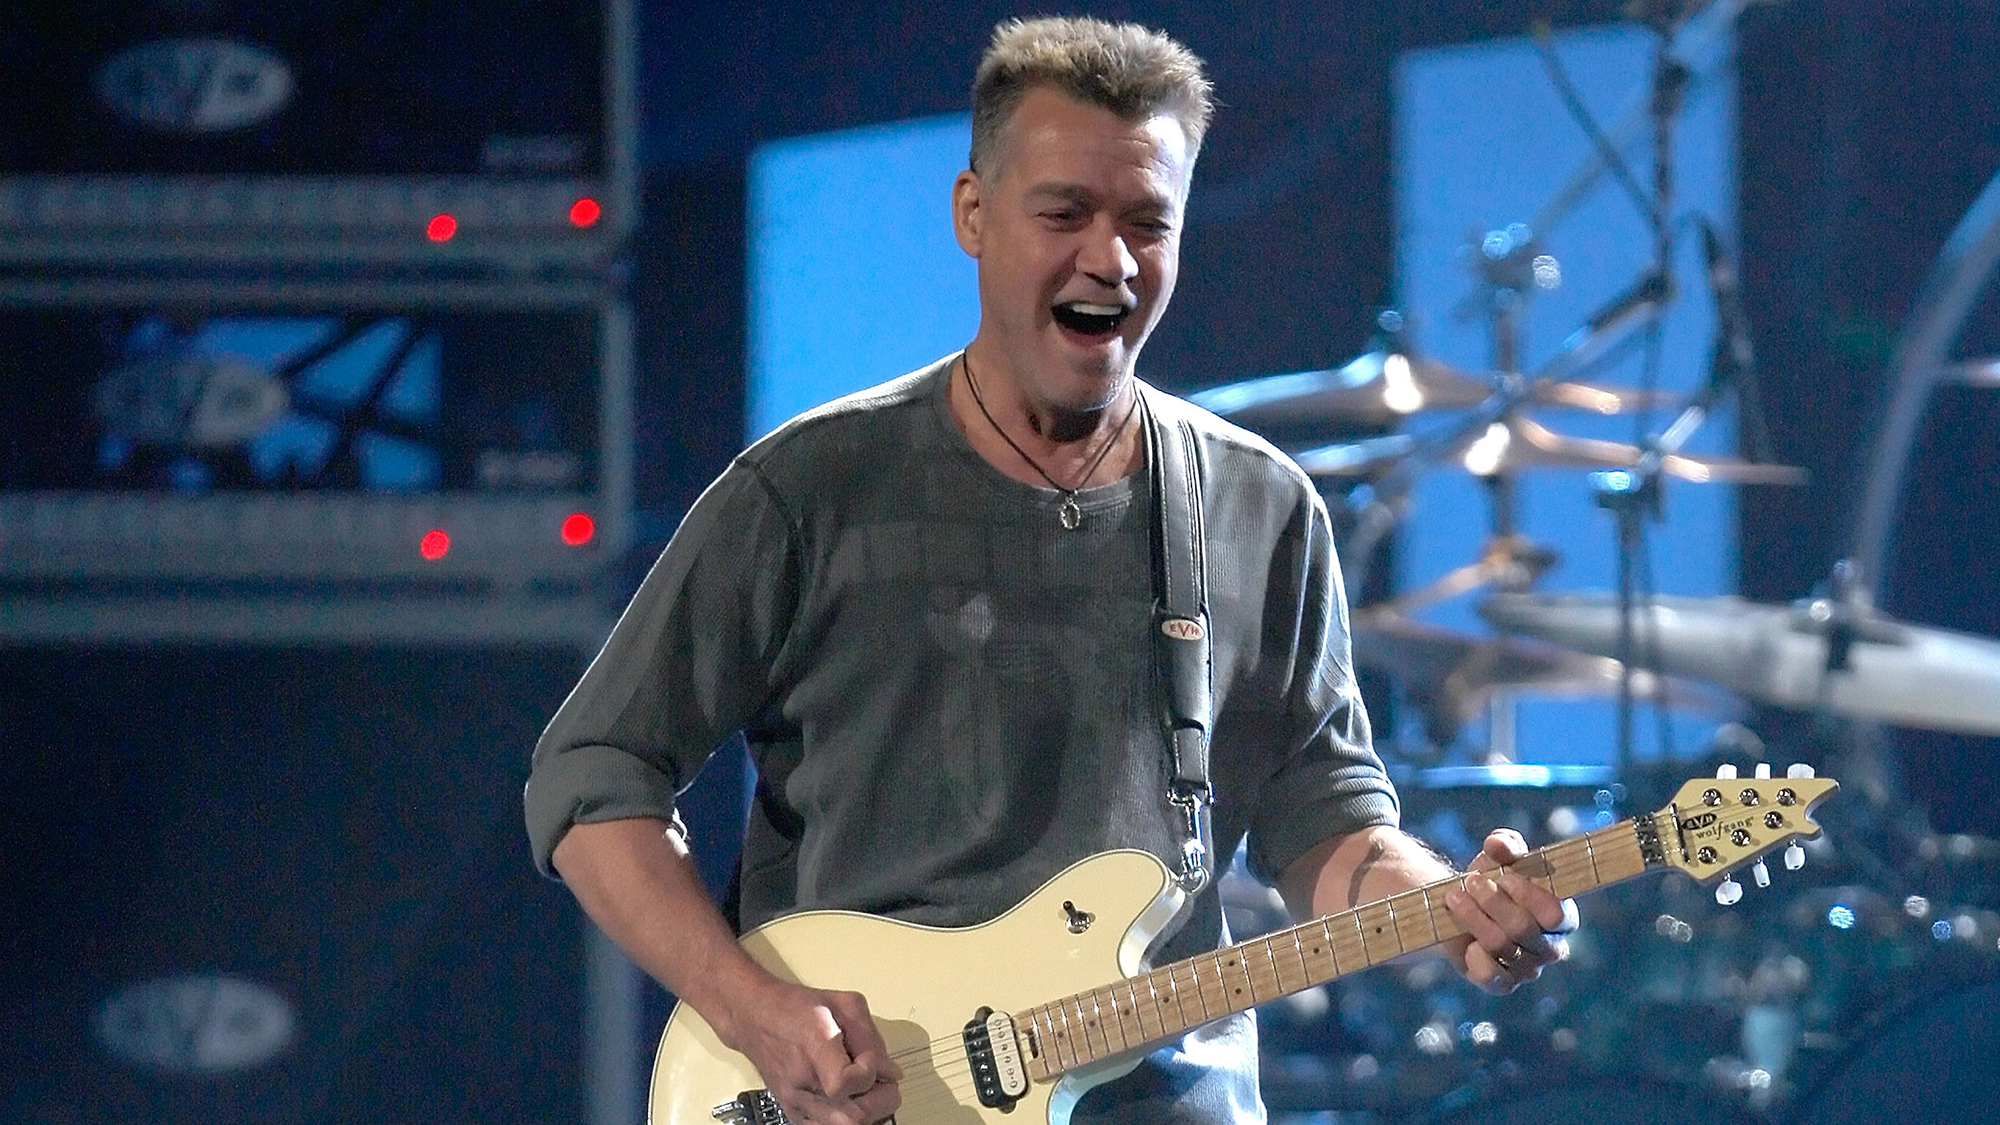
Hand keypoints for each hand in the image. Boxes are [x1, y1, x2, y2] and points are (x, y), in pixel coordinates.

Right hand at [715, 976, 902, 1124]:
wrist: (755, 1019)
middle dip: (880, 1101)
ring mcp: (796, 1100)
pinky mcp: (794, 1112)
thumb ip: (871, 1038)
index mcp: (814, 1045)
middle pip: (852, 1116)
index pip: (847, 1082)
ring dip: (866, 1111)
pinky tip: (850, 1099)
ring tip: (866, 1090)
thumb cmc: (796, 1008)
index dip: (872, 1072)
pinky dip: (846, 1118)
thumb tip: (889, 1071)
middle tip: (882, 1082)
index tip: (875, 1060)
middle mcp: (802, 1079)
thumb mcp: (844, 1004)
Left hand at [1442, 828, 1579, 994]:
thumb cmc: (1490, 880)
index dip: (1527, 895)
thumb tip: (1498, 844)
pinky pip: (1491, 976)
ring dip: (1472, 916)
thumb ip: (1505, 845)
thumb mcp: (1497, 858)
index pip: (1556, 914)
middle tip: (1470, 882)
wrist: (1461, 906)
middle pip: (1522, 928)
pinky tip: (1466, 942)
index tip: (1503, 876)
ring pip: (1500, 945)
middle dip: (1491, 901)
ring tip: (1453, 897)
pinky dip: (1474, 957)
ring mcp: (1528, 969)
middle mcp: (1551, 947)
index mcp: (1562, 917)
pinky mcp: (1503, 984)